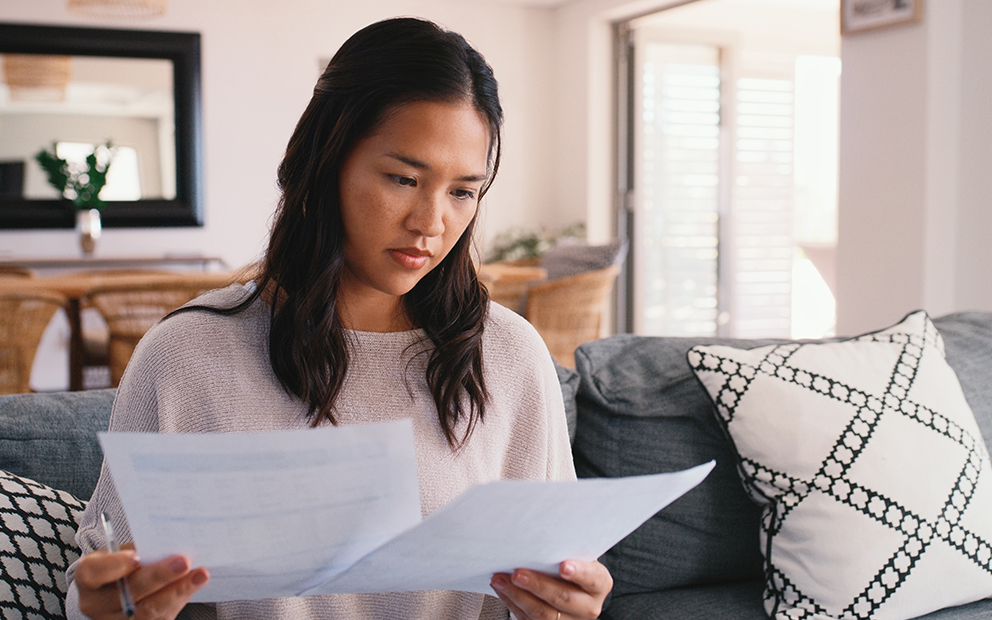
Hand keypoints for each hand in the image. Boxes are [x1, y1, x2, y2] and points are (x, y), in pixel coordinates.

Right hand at [74, 543, 209, 619]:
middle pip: (129, 593)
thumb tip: (172, 543)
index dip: (116, 566)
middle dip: (159, 576)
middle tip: (183, 562)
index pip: (97, 572)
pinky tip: (194, 585)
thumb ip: (139, 550)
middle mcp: (96, 603)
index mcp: (88, 576)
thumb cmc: (120, 562)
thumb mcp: (120, 551)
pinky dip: (180, 598)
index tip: (137, 557)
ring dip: (178, 591)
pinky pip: (161, 617)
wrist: (117, 589)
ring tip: (200, 575)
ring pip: (148, 610)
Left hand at [490, 559, 612, 619]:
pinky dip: (513, 603)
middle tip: (518, 573)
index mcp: (599, 584)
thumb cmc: (573, 564)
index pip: (592, 578)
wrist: (573, 586)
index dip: (579, 572)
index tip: (564, 566)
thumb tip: (539, 537)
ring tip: (501, 580)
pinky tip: (502, 590)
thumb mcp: (577, 556)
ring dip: (518, 596)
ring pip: (543, 614)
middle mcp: (588, 607)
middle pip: (563, 598)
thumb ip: (566, 550)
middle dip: (538, 585)